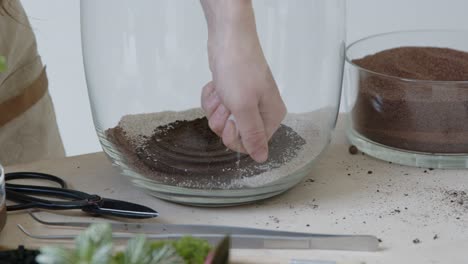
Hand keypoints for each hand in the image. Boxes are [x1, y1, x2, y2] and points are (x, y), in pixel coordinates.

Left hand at [200, 0, 286, 162]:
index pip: (251, 145)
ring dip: (216, 106)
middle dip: (223, 119)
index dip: (234, 138)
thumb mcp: (245, 107)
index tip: (229, 122)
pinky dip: (212, 96)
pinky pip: (216, 107)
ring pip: (222, 120)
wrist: (228, 38)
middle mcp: (261, 111)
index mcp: (272, 116)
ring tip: (222, 89)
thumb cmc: (239, 71)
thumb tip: (262, 159)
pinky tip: (217, 84)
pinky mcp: (231, 92)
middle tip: (226, 102)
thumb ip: (253, 136)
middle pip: (234, 134)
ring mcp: (245, 101)